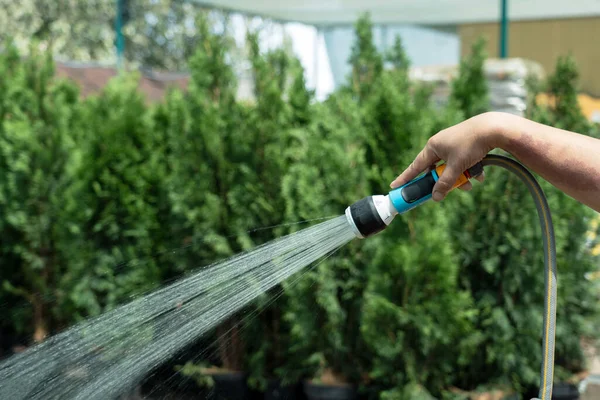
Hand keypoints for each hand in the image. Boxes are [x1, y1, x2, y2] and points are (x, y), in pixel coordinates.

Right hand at [390, 112, 504, 200]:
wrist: (494, 128)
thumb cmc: (471, 144)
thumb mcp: (456, 167)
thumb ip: (445, 183)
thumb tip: (435, 197)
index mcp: (433, 146)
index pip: (415, 166)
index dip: (405, 178)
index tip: (395, 186)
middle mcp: (441, 144)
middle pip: (437, 170)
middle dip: (446, 182)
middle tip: (447, 191)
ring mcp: (453, 144)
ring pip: (452, 168)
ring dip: (461, 178)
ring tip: (471, 183)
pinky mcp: (466, 144)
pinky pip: (463, 162)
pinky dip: (469, 170)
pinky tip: (480, 174)